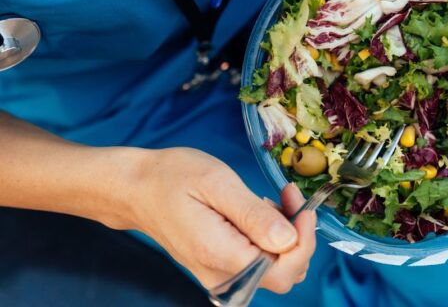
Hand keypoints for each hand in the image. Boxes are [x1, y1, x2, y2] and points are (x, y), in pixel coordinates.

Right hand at [129, 148, 315, 292]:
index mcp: (221, 255)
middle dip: (297, 234)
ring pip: (273, 267)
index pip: (283, 271)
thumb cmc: (173, 178)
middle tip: (288, 195)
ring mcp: (218, 274)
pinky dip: (268, 236)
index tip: (304, 205)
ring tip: (272, 197)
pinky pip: (256, 260)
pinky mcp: (218, 266)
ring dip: (285, 233)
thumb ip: (253, 215)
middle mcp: (221, 276)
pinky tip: (258, 209)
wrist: (137, 189)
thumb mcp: (217, 183)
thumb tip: (289, 240)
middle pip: (283, 274)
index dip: (304, 240)